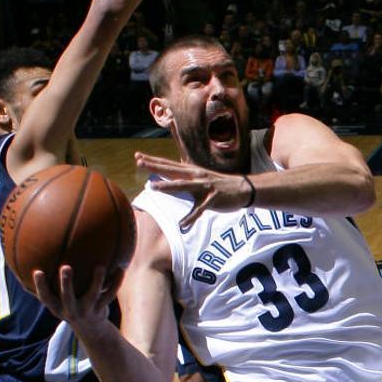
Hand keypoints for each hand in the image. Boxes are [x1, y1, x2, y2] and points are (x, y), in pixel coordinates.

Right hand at [34, 265, 122, 337]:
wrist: (91, 331)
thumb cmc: (71, 309)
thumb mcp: (58, 303)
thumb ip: (48, 289)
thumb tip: (31, 269)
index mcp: (58, 308)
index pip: (46, 297)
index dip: (40, 286)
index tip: (38, 271)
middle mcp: (71, 310)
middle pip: (67, 296)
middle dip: (66, 283)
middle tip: (65, 267)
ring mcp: (87, 310)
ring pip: (93, 295)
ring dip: (96, 281)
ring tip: (100, 267)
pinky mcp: (101, 308)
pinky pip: (110, 294)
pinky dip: (116, 282)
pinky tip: (121, 269)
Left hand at [135, 152, 253, 229]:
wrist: (244, 189)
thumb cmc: (219, 185)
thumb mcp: (200, 178)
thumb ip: (184, 178)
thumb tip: (169, 178)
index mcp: (192, 172)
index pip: (169, 165)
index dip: (154, 161)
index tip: (137, 157)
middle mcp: (197, 176)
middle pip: (172, 171)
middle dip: (155, 167)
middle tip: (139, 163)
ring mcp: (205, 187)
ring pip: (184, 186)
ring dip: (168, 187)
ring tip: (153, 187)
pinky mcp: (213, 199)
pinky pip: (200, 210)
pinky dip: (191, 217)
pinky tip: (183, 224)